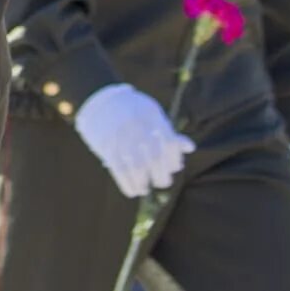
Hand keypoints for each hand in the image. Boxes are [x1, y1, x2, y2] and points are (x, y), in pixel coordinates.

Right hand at [73, 84, 194, 199]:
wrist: (99, 99)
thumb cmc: (132, 109)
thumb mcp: (152, 113)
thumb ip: (168, 131)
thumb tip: (190, 148)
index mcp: (152, 116)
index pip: (170, 143)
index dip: (174, 159)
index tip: (174, 167)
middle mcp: (137, 126)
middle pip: (155, 158)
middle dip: (161, 176)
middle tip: (162, 182)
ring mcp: (121, 136)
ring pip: (137, 167)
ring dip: (143, 183)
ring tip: (145, 189)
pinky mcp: (106, 146)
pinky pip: (119, 170)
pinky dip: (127, 184)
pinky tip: (133, 191)